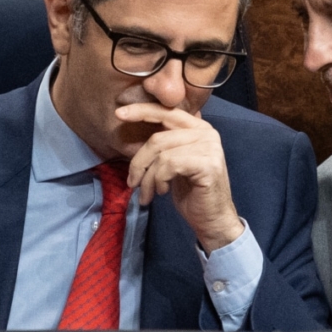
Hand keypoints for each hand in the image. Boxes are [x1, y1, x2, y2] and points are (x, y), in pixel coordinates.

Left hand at [116, 103, 244, 252]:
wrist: (212, 220)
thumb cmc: (190, 193)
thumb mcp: (173, 163)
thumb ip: (164, 143)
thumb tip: (134, 126)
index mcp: (198, 128)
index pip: (166, 112)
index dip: (141, 111)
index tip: (119, 114)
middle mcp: (207, 133)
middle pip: (158, 138)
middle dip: (138, 162)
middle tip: (131, 182)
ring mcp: (210, 147)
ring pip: (161, 154)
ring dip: (147, 178)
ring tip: (147, 194)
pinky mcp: (208, 164)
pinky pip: (169, 165)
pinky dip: (159, 180)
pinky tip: (163, 191)